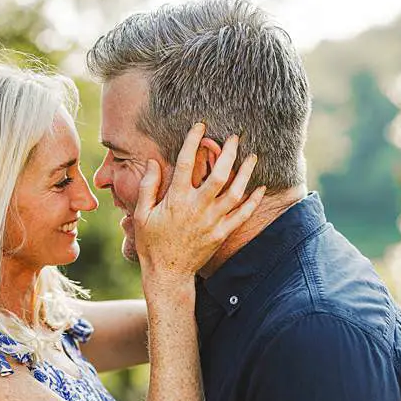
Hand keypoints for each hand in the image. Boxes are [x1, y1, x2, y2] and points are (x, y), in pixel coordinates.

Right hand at [133, 123, 266, 277]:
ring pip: (235, 191)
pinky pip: (242, 214)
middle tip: (235, 138)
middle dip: (229, 152)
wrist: (167, 273)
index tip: (200, 126)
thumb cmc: (151, 243)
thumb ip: (147, 187)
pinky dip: (253, 201)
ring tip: (252, 157)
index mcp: (176, 199)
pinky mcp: (222, 233)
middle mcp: (197, 207)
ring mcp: (212, 221)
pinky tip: (259, 188)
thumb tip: (152, 162)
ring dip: (245, 172)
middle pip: (219, 174)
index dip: (193, 142)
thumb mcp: (141, 215)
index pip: (185, 163)